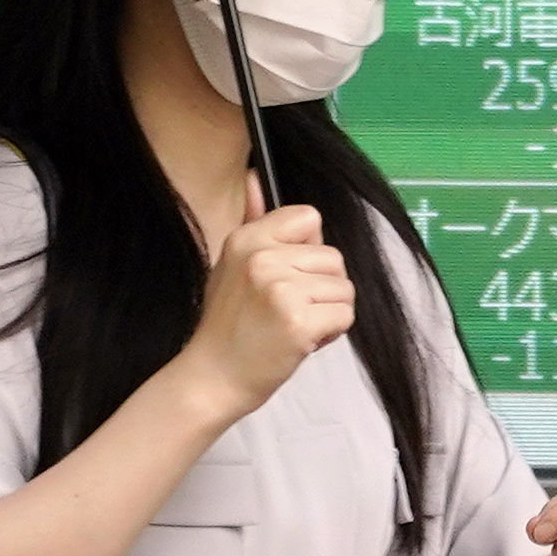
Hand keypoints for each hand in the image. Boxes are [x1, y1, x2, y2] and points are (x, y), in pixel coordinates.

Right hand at [182, 179, 353, 419]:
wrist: (212, 377)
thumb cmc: (226, 325)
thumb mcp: (230, 265)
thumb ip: (252, 222)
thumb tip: (256, 177)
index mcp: (247, 239)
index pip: (310, 218)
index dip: (310, 249)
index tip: (290, 274)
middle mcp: (263, 258)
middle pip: (333, 257)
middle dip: (323, 287)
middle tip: (289, 311)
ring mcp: (281, 289)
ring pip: (344, 288)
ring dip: (329, 312)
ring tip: (295, 327)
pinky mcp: (299, 322)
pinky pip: (344, 315)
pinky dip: (331, 334)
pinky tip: (302, 343)